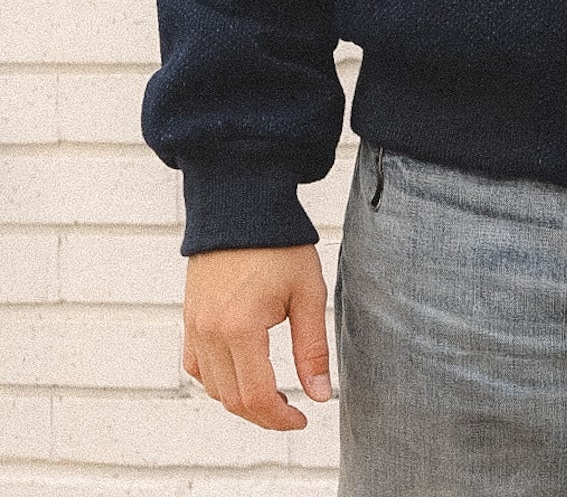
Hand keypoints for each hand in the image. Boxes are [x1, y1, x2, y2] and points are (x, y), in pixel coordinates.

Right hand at [183, 243, 330, 429]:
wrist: (241, 204)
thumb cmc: (278, 244)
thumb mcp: (307, 293)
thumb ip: (312, 348)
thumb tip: (320, 395)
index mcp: (240, 328)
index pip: (256, 397)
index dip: (280, 418)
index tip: (302, 418)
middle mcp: (209, 332)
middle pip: (232, 399)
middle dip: (263, 414)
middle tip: (292, 410)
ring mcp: (195, 326)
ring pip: (213, 388)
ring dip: (240, 399)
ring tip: (272, 392)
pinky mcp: (190, 318)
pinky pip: (197, 366)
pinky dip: (217, 379)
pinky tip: (242, 371)